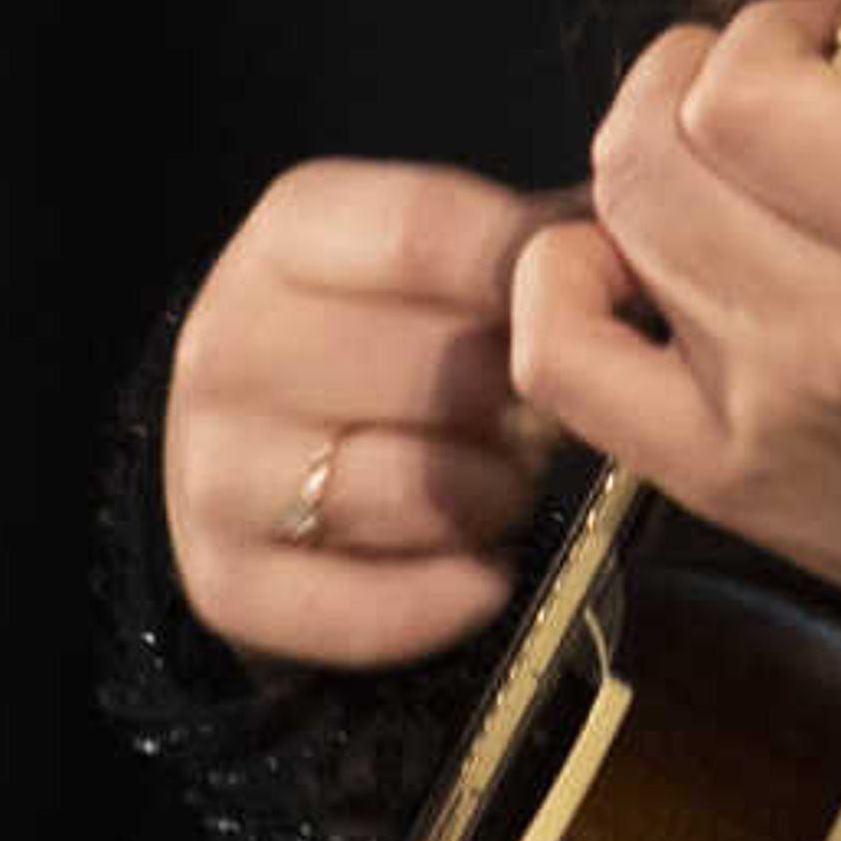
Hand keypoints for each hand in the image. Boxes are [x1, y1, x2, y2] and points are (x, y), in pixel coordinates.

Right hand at [163, 160, 559, 669]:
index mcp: (292, 231)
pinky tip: (482, 569)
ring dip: (491, 494)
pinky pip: (371, 609)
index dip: (531, 274)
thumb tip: (630, 245)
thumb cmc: (399, 333)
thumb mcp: (447, 256)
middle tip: (545, 408)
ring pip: (407, 489)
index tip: (589, 298)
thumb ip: (532, 241)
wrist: (272, 454)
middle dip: (520, 396)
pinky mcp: (224, 583)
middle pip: (433, 367)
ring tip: (506, 477)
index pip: (426, 233)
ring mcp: (211, 468)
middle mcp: (231, 340)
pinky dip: (451, 596)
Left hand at [512, 0, 840, 624]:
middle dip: (694, 77)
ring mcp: (764, 408)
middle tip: (758, 81)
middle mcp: (838, 324)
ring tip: (718, 159)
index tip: (824, 36)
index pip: (747, 92)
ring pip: (616, 227)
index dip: (766, 30)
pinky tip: (618, 255)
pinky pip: (567, 363)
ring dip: (650, 160)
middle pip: (654, 151)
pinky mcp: (719, 477)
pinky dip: (563, 287)